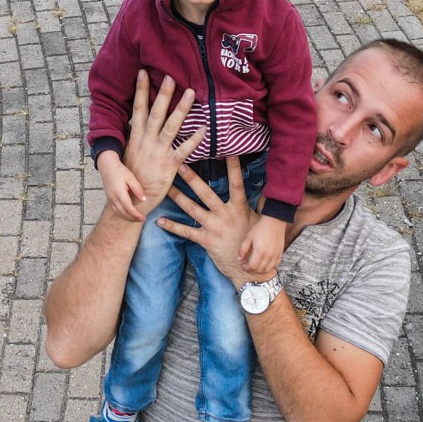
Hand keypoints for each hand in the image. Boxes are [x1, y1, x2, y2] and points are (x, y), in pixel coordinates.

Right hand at [97, 150, 145, 221]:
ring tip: (136, 219)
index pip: (128, 208)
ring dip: (127, 218)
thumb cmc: (120, 171)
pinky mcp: (109, 198)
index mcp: (119, 193)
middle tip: (142, 220)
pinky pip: (116, 210)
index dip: (136, 215)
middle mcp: (113, 198)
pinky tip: (128, 214)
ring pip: (118, 213)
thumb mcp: (131, 178)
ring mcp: (110, 199)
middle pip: (123, 213)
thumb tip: (144, 200)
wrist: (107, 166)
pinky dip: (122, 214)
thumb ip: (137, 189)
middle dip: (133, 218)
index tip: (143, 217)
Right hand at [121, 70, 205, 216]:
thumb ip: (136, 136)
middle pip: (155, 113)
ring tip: (191, 93)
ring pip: (171, 127)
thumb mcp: (129, 153)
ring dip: (182, 109)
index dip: (140, 90)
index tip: (142, 72)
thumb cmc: (132, 178)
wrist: (132, 202)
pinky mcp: (169, 166)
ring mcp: (158, 153)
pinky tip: (204, 129)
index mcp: (135, 137)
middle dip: (163, 94)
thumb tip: (139, 120)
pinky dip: (194, 140)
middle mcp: (146, 142)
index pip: (138, 109)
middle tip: (170, 77)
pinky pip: (184, 151)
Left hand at [157, 157, 266, 288]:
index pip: (236, 183)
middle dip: (192, 178)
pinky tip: (160, 221)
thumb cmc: (253, 243)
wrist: (250, 269)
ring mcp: (215, 227)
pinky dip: (173, 227)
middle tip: (180, 163)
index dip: (233, 168)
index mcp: (239, 208)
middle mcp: (226, 215)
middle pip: (206, 192)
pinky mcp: (206, 241)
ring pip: (192, 209)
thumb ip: (252, 205)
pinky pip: (186, 232)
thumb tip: (262, 189)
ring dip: (178, 197)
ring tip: (165, 186)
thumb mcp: (256, 221)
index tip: (227, 152)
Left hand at [238, 215, 285, 273]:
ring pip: (267, 270)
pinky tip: (264, 264)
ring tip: (255, 266)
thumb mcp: (248, 237)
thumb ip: (243, 249)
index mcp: (260, 251)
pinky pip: (275, 266)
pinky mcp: (280, 254)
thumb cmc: (261, 228)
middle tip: (247, 265)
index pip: (252, 267)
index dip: (245, 268)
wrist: (275, 222)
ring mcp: (275, 256)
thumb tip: (239, 259)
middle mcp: (268, 255)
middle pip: (259, 270)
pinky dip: (268, 268)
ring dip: (259, 271)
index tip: (242, 263)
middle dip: (251, 270)